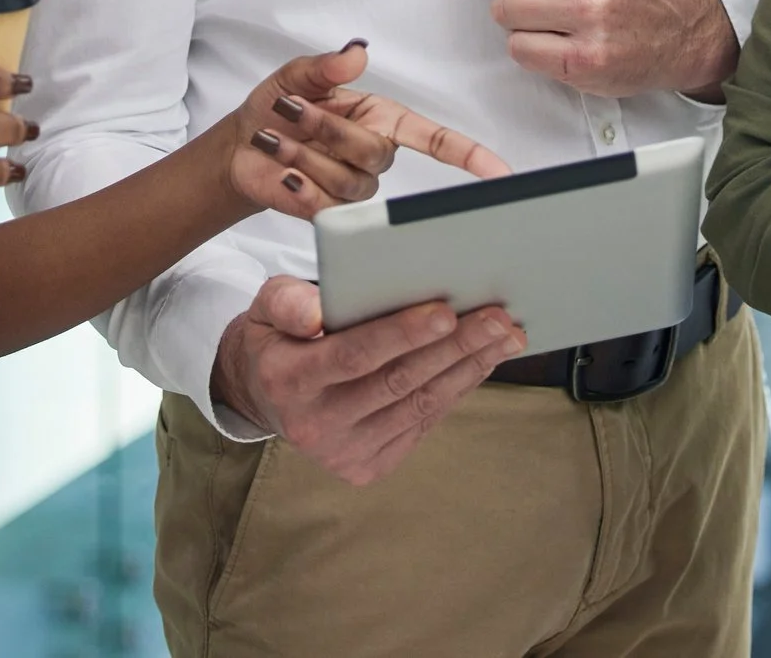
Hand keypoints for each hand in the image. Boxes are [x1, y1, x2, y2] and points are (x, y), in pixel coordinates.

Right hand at [211, 276, 525, 485]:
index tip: (446, 312)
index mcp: (288, 381)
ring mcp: (344, 453)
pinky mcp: (368, 467)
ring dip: (468, 368)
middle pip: (398, 382)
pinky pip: (423, 423)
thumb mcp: (267, 306)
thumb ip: (288, 302)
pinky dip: (456, 389)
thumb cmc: (278, 336)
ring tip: (506, 336)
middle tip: (498, 318)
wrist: (264, 396)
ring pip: (418, 405)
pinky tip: (481, 361)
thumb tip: (315, 315)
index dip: (401, 335)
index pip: (353, 356)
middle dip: (454, 347)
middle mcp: (315, 425)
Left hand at [220, 42, 511, 220]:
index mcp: (381, 119)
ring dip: (305, 154)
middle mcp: (375, 154)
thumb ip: (327, 66)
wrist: (241, 146)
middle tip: (288, 109)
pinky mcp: (329, 214)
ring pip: (348, 182)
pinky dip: (298, 185)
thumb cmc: (276, 109)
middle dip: (326, 128)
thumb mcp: (297, 77)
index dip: (471, 156)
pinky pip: (326, 208)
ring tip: (275, 139)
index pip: (436, 139)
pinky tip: (282, 172)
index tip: (500, 173)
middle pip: (375, 153)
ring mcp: (355, 188)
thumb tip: (357, 52)